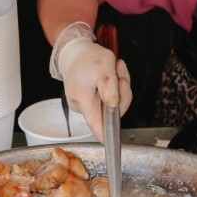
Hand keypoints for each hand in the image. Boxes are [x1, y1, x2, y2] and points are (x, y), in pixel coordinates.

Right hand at [50, 23, 131, 140]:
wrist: (75, 52)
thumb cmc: (89, 58)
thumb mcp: (103, 66)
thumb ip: (109, 87)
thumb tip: (113, 106)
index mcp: (82, 100)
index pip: (96, 125)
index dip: (106, 136)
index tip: (114, 144)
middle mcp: (81, 106)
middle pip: (111, 112)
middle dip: (121, 93)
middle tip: (119, 74)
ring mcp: (85, 105)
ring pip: (113, 104)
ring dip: (120, 87)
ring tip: (115, 70)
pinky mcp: (90, 102)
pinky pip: (110, 100)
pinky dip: (115, 87)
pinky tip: (112, 74)